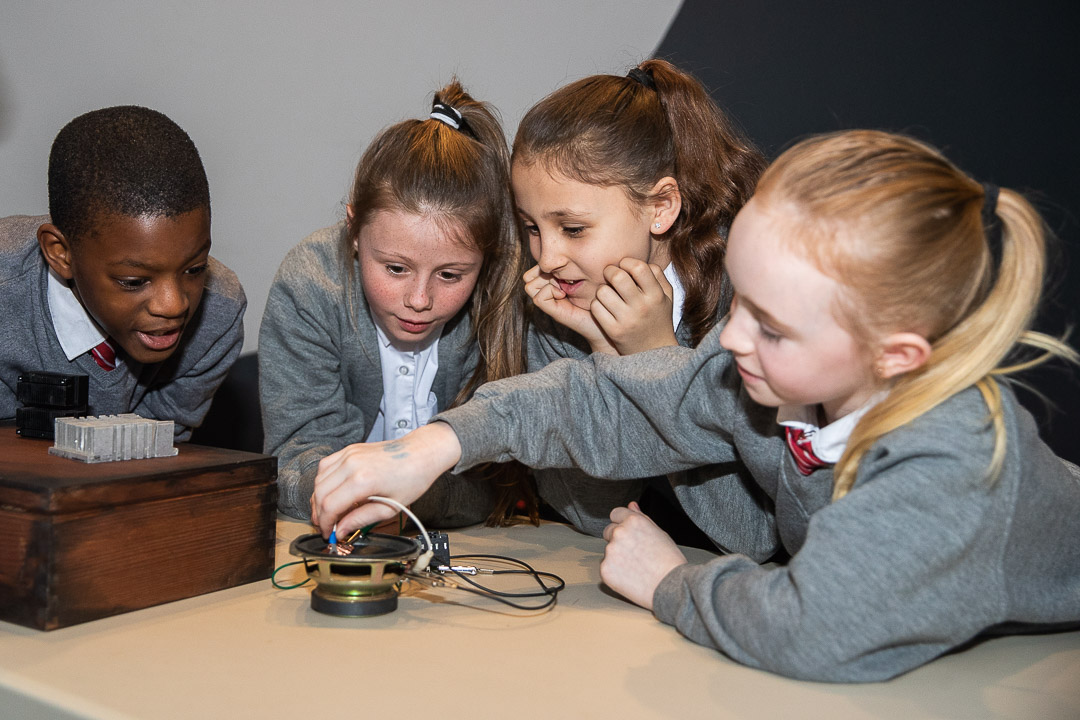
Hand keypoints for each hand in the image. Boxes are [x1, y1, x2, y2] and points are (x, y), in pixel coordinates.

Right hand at [310, 422, 461, 537]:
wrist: (421, 453)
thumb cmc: (413, 478)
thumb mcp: (390, 508)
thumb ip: (361, 520)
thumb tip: (341, 531)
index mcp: (362, 480)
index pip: (329, 506)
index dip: (325, 524)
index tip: (328, 534)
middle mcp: (351, 464)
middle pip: (319, 493)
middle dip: (319, 514)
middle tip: (327, 527)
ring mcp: (349, 454)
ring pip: (319, 480)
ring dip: (319, 498)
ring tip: (329, 513)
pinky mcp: (349, 450)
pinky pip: (325, 467)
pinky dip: (323, 482)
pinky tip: (332, 493)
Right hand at [523, 266, 616, 354]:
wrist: (608, 321)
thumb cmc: (601, 297)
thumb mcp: (589, 276)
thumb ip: (577, 265)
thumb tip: (568, 246)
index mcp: (554, 283)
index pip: (536, 267)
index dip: (546, 263)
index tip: (565, 267)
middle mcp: (549, 293)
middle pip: (528, 276)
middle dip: (543, 271)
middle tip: (562, 277)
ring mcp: (549, 303)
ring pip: (529, 285)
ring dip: (546, 281)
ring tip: (563, 286)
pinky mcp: (553, 312)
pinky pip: (539, 298)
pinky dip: (550, 291)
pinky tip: (564, 294)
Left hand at [591, 259, 677, 354]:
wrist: (654, 352)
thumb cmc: (657, 318)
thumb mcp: (666, 296)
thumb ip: (658, 274)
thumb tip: (638, 260)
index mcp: (656, 295)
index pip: (638, 267)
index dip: (627, 262)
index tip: (624, 266)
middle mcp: (642, 307)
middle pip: (617, 276)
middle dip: (609, 271)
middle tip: (609, 275)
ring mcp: (627, 320)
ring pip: (602, 292)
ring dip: (602, 290)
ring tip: (607, 294)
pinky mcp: (613, 331)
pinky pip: (596, 308)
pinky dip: (597, 305)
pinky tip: (604, 308)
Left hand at [601, 502, 687, 609]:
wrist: (672, 587)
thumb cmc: (670, 561)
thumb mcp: (659, 533)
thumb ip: (642, 518)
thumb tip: (631, 505)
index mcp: (633, 521)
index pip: (615, 514)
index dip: (622, 524)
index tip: (629, 534)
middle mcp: (619, 533)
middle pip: (608, 531)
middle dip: (617, 539)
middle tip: (635, 554)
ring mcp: (610, 551)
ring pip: (608, 551)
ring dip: (617, 557)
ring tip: (637, 568)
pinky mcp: (605, 570)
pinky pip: (606, 568)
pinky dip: (615, 572)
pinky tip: (630, 577)